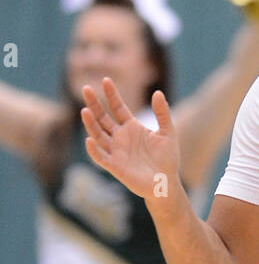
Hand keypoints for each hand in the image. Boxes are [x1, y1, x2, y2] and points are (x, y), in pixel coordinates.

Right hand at [81, 77, 180, 201]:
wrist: (167, 183)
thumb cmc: (167, 159)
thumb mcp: (168, 133)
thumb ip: (162, 114)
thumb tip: (158, 92)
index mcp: (131, 127)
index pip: (117, 107)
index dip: (111, 94)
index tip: (106, 80)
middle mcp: (120, 137)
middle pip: (102, 118)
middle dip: (94, 104)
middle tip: (86, 88)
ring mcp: (116, 151)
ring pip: (98, 134)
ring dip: (91, 123)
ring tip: (85, 110)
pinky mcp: (115, 166)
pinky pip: (101, 157)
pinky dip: (94, 149)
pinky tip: (89, 139)